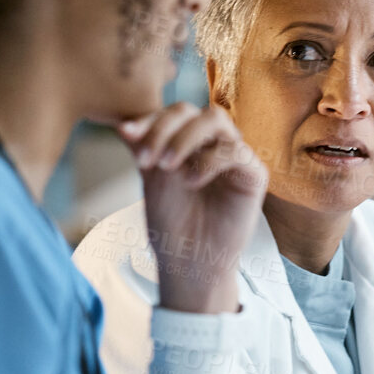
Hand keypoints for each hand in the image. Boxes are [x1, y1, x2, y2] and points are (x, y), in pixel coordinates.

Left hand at [118, 102, 266, 313]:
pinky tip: (192, 181)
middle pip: (192, 110)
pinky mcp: (254, 173)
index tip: (127, 135)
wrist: (190, 262)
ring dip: (185, 138)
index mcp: (189, 141)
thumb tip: (120, 122)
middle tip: (146, 159)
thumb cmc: (172, 223)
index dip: (149, 119)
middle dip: (163, 129)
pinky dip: (209, 160)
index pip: (172, 113)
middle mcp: (213, 143)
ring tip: (166, 166)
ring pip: (215, 119)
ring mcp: (235, 155)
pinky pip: (236, 150)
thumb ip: (142, 146)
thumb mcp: (150, 178)